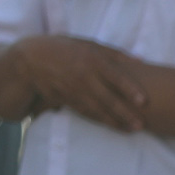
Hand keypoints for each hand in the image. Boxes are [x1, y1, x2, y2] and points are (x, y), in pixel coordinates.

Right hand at [13, 34, 147, 131]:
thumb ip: (115, 53)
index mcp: (91, 58)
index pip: (114, 75)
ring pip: (96, 109)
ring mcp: (72, 89)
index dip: (129, 89)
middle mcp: (82, 75)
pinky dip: (99, 120)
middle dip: (124, 113)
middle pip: (106, 97)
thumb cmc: (66, 48)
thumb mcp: (88, 43)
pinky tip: (112, 126)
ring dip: (114, 121)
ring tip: (130, 130)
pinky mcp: (65, 99)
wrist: (30, 58)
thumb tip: (142, 61)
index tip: (144, 101)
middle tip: (140, 125)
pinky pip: (84, 112)